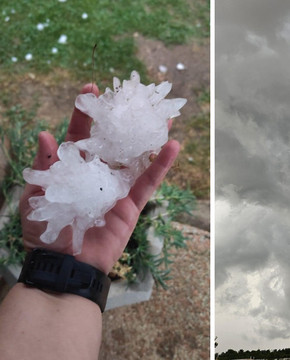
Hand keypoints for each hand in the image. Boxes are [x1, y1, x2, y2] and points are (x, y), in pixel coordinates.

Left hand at [19, 84, 179, 273]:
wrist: (62, 265)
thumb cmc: (45, 231)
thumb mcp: (37, 195)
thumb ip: (46, 165)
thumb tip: (46, 133)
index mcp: (72, 168)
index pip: (80, 135)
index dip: (85, 113)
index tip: (91, 89)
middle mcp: (97, 174)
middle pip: (113, 141)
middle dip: (124, 120)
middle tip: (135, 97)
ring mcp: (116, 187)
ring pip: (136, 157)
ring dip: (150, 137)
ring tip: (163, 116)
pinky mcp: (132, 203)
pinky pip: (149, 180)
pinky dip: (162, 163)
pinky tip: (173, 145)